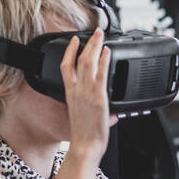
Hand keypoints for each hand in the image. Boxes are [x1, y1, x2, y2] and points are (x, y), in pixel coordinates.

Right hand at [59, 28, 116, 156]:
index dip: (70, 51)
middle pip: (79, 60)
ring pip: (88, 62)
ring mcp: (87, 92)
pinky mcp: (98, 97)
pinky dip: (104, 61)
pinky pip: (101, 74)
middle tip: (95, 32)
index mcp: (71, 94)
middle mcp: (77, 90)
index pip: (66, 67)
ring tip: (102, 36)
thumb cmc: (84, 137)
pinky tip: (108, 52)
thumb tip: (112, 115)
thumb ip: (101, 114)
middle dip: (87, 43)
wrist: (84, 146)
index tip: (74, 41)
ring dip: (95, 46)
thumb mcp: (88, 120)